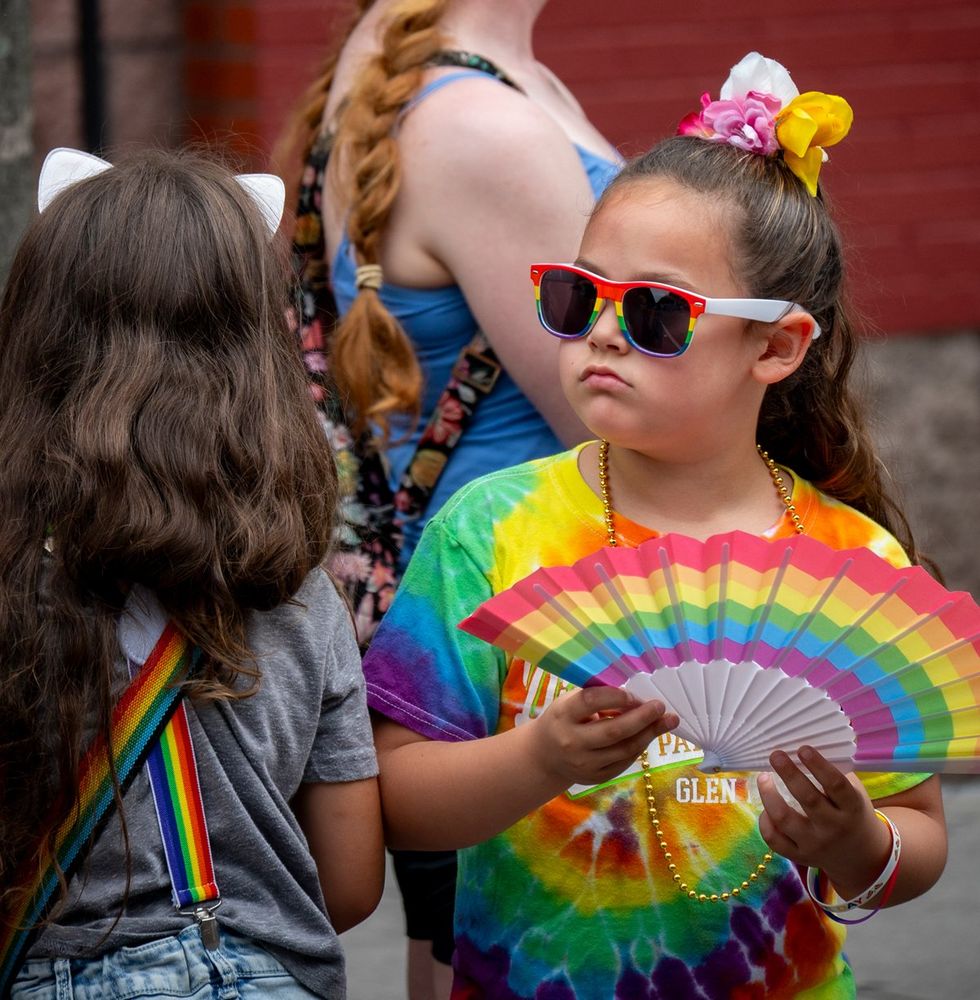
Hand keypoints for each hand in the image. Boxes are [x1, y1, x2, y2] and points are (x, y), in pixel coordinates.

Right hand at [528, 685, 677, 789]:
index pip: (591, 702)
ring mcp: (583, 764)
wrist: (544, 756)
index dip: (616, 696)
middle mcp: (571, 741)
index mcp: (563, 715)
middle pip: (613, 730)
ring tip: (667, 721)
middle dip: (642, 718)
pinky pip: (624, 763)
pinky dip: (639, 748)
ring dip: (649, 735)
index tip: (635, 694)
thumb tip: (636, 696)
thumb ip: (597, 698)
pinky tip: (649, 735)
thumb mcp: (571, 702)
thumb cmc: (563, 719)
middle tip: (661, 706)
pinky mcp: (594, 778)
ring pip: (624, 750)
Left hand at [757, 746, 892, 899]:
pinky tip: (765, 809)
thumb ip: (835, 773)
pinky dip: (765, 823)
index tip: (802, 748)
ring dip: (769, 796)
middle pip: (808, 799)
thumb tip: (804, 746)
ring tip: (763, 778)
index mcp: (852, 808)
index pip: (836, 785)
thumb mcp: (855, 794)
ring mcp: (815, 844)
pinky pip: (775, 841)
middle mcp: (834, 827)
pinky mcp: (800, 856)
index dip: (818, 765)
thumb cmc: (854, 814)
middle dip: (789, 774)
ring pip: (785, 820)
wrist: (862, 857)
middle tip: (776, 755)